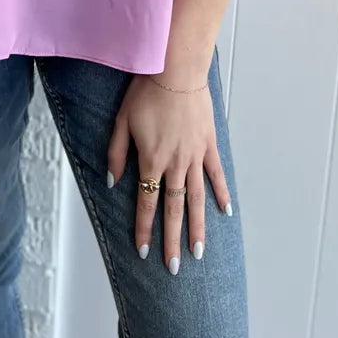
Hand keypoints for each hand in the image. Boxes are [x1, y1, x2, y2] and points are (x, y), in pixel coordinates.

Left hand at [106, 47, 231, 272]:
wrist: (176, 69)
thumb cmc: (145, 93)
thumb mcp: (121, 122)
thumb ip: (116, 155)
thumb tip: (112, 182)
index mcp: (151, 161)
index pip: (146, 203)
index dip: (144, 229)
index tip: (144, 252)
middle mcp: (175, 164)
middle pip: (174, 210)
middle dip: (173, 240)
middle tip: (174, 267)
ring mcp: (195, 156)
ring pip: (197, 199)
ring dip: (198, 227)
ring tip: (198, 252)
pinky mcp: (209, 144)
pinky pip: (216, 174)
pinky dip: (222, 194)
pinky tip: (226, 212)